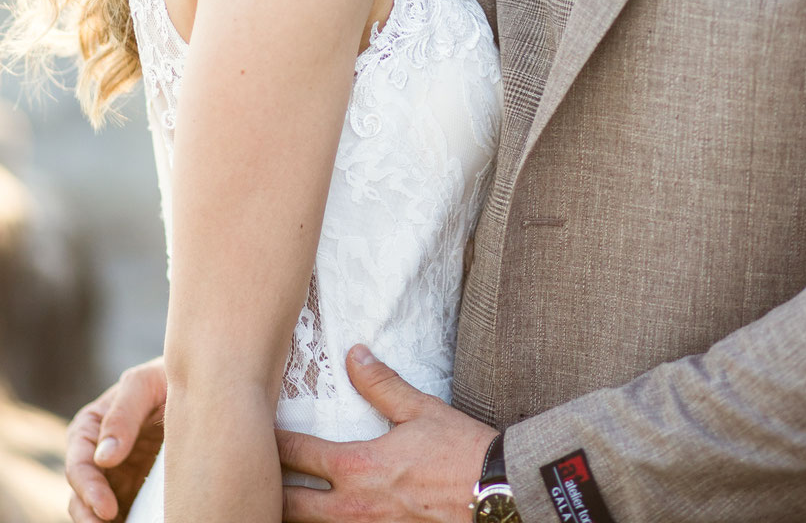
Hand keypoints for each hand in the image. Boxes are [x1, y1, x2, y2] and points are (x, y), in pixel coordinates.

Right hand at [66, 358, 165, 522]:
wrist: (198, 385)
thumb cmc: (165, 378)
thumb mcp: (145, 383)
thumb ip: (124, 413)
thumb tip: (103, 458)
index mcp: (90, 428)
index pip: (79, 466)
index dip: (89, 490)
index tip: (107, 509)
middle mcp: (97, 456)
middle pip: (81, 497)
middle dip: (91, 517)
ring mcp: (115, 476)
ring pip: (97, 512)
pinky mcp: (135, 490)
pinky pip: (125, 514)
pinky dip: (127, 521)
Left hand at [277, 345, 495, 521]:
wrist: (495, 496)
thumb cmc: (459, 452)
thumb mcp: (420, 410)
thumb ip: (381, 385)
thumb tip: (353, 356)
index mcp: (358, 466)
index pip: (297, 454)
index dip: (272, 443)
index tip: (256, 432)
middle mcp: (352, 506)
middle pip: (288, 505)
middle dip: (268, 490)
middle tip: (255, 473)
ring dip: (293, 514)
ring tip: (280, 499)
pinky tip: (322, 516)